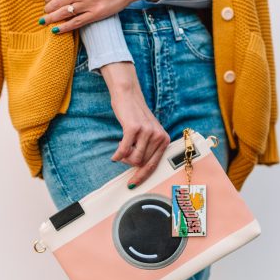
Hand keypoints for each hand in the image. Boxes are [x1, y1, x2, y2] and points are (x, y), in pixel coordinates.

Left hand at [40, 0, 162, 32]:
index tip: (47, 0)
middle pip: (58, 3)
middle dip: (48, 8)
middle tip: (45, 12)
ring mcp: (88, 5)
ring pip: (65, 13)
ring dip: (52, 18)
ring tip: (44, 22)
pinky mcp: (96, 14)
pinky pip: (76, 22)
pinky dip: (64, 27)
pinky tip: (56, 30)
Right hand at [101, 62, 170, 188]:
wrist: (129, 95)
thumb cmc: (136, 116)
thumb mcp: (149, 132)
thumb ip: (149, 148)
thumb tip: (139, 168)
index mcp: (164, 139)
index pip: (153, 165)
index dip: (142, 176)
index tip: (132, 184)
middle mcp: (159, 136)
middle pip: (141, 163)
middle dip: (129, 162)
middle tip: (124, 152)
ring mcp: (147, 132)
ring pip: (133, 159)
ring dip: (124, 157)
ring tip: (122, 146)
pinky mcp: (134, 128)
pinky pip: (124, 151)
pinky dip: (118, 155)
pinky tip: (115, 154)